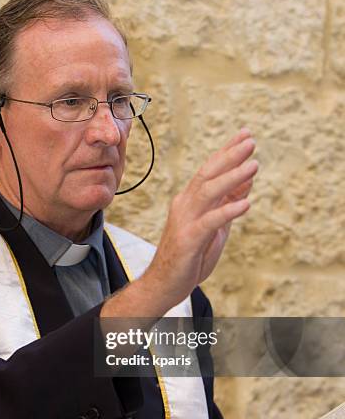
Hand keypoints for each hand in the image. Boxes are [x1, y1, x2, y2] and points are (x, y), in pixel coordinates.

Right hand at [101, 128, 256, 318]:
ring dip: (232, 177)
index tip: (245, 134)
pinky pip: (209, 222)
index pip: (209, 170)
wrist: (163, 284)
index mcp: (190, 200)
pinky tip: (246, 203)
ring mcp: (185, 221)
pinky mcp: (188, 240)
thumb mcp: (214, 227)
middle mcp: (185, 205)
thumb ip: (227, 204)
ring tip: (254, 165)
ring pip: (208, 192)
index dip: (227, 152)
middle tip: (251, 141)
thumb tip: (246, 181)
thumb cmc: (190, 256)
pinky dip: (227, 211)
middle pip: (207, 174)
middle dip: (230, 156)